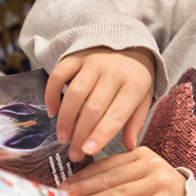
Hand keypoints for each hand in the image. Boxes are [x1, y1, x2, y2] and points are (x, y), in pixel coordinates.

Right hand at [46, 46, 154, 161]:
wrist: (128, 42)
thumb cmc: (135, 76)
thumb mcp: (143, 96)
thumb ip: (135, 121)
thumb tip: (130, 146)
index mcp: (134, 85)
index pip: (116, 115)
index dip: (101, 135)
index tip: (87, 152)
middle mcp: (113, 72)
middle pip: (93, 108)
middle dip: (80, 134)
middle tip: (73, 153)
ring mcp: (93, 62)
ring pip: (74, 94)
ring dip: (66, 119)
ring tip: (63, 137)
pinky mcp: (76, 56)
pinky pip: (58, 75)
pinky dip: (52, 94)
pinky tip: (52, 112)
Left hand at [59, 146, 185, 195]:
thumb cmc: (157, 189)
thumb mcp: (138, 174)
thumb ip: (116, 174)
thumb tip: (79, 184)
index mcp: (141, 154)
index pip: (106, 164)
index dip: (83, 175)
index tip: (66, 185)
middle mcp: (151, 164)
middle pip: (111, 178)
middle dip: (84, 189)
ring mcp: (160, 181)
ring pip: (121, 192)